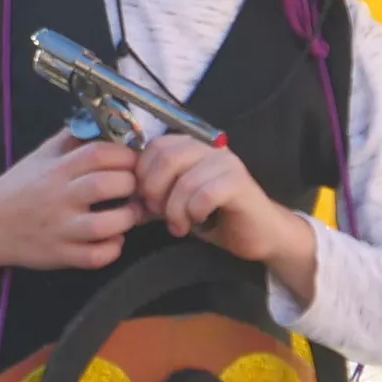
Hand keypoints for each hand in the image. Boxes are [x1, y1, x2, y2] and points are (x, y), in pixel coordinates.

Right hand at [0, 129, 137, 275]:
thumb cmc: (19, 187)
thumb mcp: (41, 155)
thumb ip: (72, 138)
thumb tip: (105, 122)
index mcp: (56, 169)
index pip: (98, 153)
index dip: (124, 154)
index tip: (132, 160)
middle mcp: (58, 197)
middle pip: (106, 185)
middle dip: (130, 183)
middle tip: (134, 186)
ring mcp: (59, 229)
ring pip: (104, 225)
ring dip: (127, 219)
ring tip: (130, 213)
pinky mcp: (60, 256)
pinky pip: (95, 257)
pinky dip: (113, 249)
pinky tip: (114, 238)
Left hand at [134, 132, 321, 302]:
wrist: (258, 234)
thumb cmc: (216, 217)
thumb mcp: (176, 203)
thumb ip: (152, 194)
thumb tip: (123, 195)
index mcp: (192, 147)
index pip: (154, 147)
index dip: (143, 176)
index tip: (146, 202)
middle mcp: (209, 148)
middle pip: (166, 157)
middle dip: (154, 191)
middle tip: (158, 214)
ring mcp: (226, 163)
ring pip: (184, 179)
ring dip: (175, 209)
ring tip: (179, 226)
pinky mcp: (239, 183)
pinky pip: (205, 193)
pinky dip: (195, 212)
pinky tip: (199, 222)